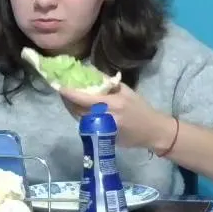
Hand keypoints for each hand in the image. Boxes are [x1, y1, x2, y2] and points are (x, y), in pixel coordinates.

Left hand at [58, 83, 175, 151]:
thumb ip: (108, 83)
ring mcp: (102, 130)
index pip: (84, 98)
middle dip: (67, 100)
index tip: (59, 85)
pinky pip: (85, 125)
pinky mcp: (102, 137)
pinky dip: (79, 116)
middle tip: (61, 90)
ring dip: (71, 108)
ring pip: (79, 118)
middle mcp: (105, 118)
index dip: (69, 93)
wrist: (153, 131)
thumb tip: (89, 74)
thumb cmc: (140, 108)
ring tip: (67, 98)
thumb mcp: (127, 91)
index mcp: (112, 104)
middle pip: (77, 110)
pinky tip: (77, 109)